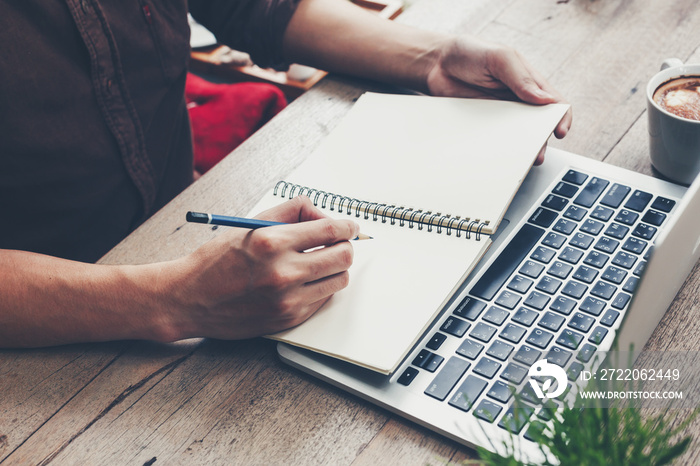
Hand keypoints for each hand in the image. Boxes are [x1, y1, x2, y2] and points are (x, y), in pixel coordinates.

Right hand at [167, 196, 358, 339]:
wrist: (189, 299)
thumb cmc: (218, 259)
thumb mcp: (250, 225)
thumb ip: (291, 212)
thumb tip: (324, 215)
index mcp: (271, 242)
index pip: (331, 230)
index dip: (348, 226)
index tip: (350, 226)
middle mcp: (282, 272)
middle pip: (343, 256)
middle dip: (345, 246)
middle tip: (336, 244)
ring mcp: (287, 300)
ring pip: (339, 280)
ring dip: (334, 268)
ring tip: (317, 263)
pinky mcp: (288, 319)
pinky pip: (322, 299)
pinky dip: (319, 287)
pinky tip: (301, 281)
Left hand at [426, 34, 571, 160]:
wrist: (437, 64)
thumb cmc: (471, 53)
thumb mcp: (499, 57)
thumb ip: (521, 77)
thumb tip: (545, 100)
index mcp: (529, 82)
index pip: (554, 102)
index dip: (561, 117)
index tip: (560, 130)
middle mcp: (518, 100)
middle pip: (538, 125)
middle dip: (541, 139)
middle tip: (538, 152)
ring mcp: (500, 115)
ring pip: (518, 136)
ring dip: (521, 148)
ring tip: (521, 158)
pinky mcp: (483, 125)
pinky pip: (494, 140)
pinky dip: (499, 149)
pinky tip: (498, 156)